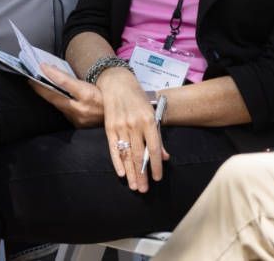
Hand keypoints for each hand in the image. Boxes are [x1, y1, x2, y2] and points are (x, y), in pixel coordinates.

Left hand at [32, 64, 106, 128]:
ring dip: (49, 96)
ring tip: (39, 85)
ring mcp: (79, 119)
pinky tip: (53, 97)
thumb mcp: (95, 82)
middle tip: (30, 79)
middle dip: (41, 88)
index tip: (41, 66)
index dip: (52, 74)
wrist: (120, 114)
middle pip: (56, 98)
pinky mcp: (78, 125)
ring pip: (59, 105)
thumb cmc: (108, 94)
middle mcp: (82, 109)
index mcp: (88, 95)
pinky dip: (59, 103)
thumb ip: (75, 79)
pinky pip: (65, 112)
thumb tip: (56, 70)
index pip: (65, 83)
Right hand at [92, 65, 168, 191]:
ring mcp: (120, 126)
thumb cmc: (138, 99)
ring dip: (130, 172)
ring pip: (126, 154)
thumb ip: (158, 136)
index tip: (157, 178)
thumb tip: (164, 157)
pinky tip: (121, 173)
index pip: (153, 148)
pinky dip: (117, 161)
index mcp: (148, 120)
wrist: (118, 83)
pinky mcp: (109, 127)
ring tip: (134, 186)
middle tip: (144, 190)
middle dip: (142, 175)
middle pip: (138, 155)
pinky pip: (113, 148)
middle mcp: (134, 124)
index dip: (155, 165)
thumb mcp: (152, 113)